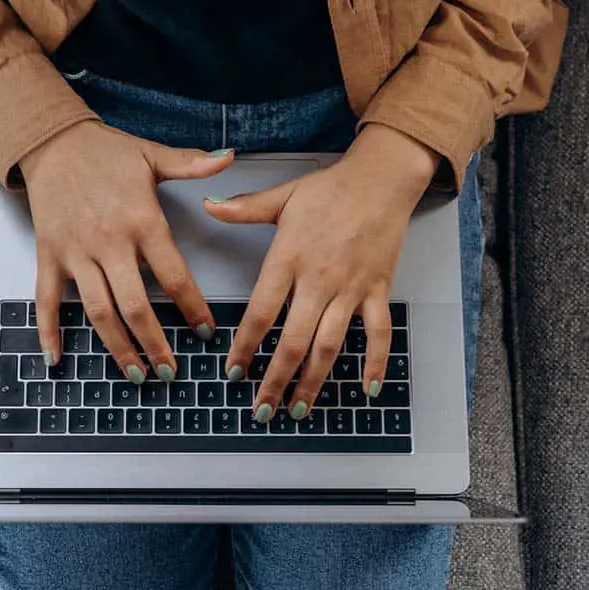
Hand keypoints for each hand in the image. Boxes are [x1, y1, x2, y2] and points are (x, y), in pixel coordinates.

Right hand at [20, 121, 233, 383]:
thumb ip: (192, 164)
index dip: (192, 307)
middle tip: (170, 372)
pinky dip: (49, 332)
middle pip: (134, 305)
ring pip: (97, 310)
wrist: (52, 141)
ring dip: (116, 347)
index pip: (173, 275)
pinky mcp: (49, 256)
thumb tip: (229, 157)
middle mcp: (109, 242)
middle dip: (154, 343)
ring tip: (135, 375)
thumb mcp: (151, 155)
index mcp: (141, 220)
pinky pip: (46, 301)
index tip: (206, 332)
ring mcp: (76, 252)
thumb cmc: (106, 152)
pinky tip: (56, 359)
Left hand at [206, 125, 440, 421]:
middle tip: (262, 409)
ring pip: (330, 345)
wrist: (381, 179)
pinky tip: (366, 389)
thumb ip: (244, 208)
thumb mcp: (282, 196)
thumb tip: (207, 206)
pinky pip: (378, 333)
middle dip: (275, 380)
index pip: (261, 312)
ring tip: (298, 410)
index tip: (233, 371)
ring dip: (313, 382)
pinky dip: (375, 363)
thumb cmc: (330, 188)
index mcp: (289, 259)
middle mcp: (319, 280)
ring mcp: (351, 288)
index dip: (245, 346)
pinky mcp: (378, 290)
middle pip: (293, 341)